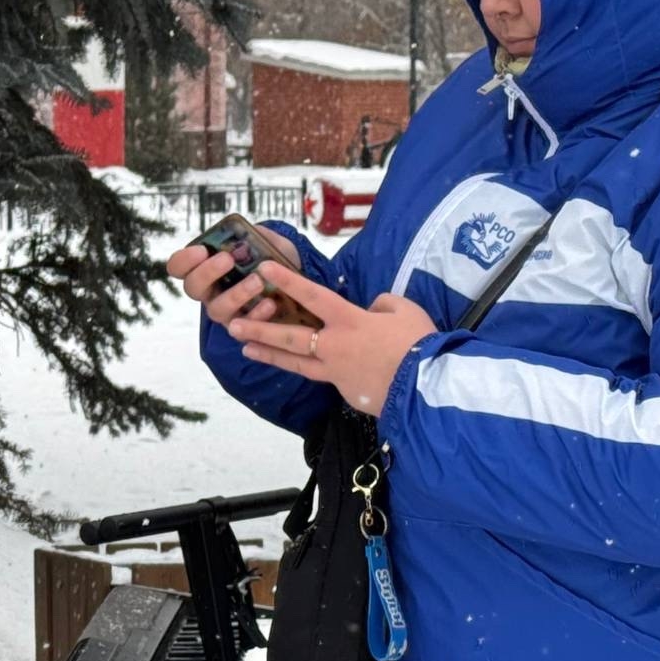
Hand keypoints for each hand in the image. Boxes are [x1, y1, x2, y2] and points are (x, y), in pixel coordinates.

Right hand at [168, 229, 297, 333]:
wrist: (294, 284)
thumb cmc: (272, 260)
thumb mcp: (267, 242)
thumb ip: (257, 236)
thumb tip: (247, 234)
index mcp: (204, 267)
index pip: (178, 266)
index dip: (185, 259)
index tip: (202, 250)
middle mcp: (208, 291)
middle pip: (192, 287)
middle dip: (207, 272)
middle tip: (228, 259)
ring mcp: (224, 311)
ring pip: (216, 309)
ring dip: (235, 294)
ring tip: (257, 281)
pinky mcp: (242, 328)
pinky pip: (242, 328)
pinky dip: (256, 315)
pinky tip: (270, 302)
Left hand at [225, 264, 438, 415]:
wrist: (428, 389)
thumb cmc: (420, 345)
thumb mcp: (405, 311)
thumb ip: (383, 304)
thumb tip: (372, 309)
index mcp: (350, 321)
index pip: (312, 295)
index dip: (287, 280)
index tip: (264, 269)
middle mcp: (335, 346)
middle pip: (289, 337)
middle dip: (258, 330)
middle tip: (231, 325)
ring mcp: (336, 372)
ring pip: (295, 363)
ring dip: (268, 355)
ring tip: (245, 350)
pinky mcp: (344, 391)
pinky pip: (324, 377)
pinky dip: (314, 370)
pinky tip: (305, 368)